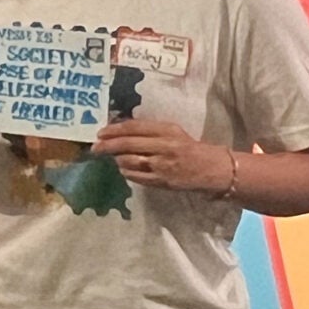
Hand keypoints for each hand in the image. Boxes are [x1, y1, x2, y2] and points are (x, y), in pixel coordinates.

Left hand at [94, 119, 233, 193]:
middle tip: (95, 148)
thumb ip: (150, 131)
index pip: (135, 127)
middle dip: (107, 146)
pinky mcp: (162, 181)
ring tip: (115, 158)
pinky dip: (126, 172)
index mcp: (168, 130)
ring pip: (129, 161)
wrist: (213, 169)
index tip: (100, 132)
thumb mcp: (173, 133)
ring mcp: (162, 165)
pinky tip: (124, 169)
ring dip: (117, 159)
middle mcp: (164, 146)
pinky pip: (135, 177)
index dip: (114, 129)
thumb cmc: (191, 149)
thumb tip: (121, 131)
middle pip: (127, 144)